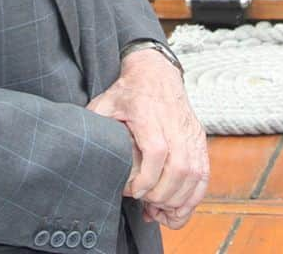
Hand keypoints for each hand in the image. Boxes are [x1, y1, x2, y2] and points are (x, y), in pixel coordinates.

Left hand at [88, 49, 208, 226]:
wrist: (156, 72)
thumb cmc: (130, 90)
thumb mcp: (106, 102)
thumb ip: (94, 124)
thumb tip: (79, 146)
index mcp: (149, 114)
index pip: (157, 151)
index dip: (147, 179)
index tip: (133, 191)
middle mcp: (174, 124)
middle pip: (179, 168)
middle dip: (162, 195)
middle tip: (145, 205)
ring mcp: (190, 132)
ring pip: (194, 174)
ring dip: (178, 200)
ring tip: (159, 211)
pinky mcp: (198, 138)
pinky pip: (204, 173)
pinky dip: (194, 195)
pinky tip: (177, 206)